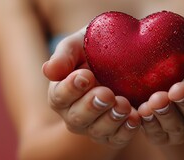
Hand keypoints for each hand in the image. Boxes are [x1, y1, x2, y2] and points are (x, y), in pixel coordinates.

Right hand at [42, 28, 140, 148]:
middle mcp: (74, 114)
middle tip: (106, 93)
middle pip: (77, 118)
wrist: (121, 53)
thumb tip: (48, 70)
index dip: (71, 88)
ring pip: (98, 131)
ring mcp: (94, 126)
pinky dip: (126, 130)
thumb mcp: (78, 45)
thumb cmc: (93, 49)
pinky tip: (135, 118)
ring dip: (111, 119)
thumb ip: (64, 55)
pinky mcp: (115, 133)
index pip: (59, 96)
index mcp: (61, 93)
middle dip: (92, 106)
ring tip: (123, 105)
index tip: (85, 76)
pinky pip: (118, 138)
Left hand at [137, 28, 183, 144]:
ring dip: (167, 114)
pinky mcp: (159, 134)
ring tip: (156, 100)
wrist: (151, 54)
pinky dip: (149, 123)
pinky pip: (156, 134)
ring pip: (177, 127)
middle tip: (175, 89)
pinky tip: (142, 110)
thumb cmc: (183, 48)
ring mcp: (180, 127)